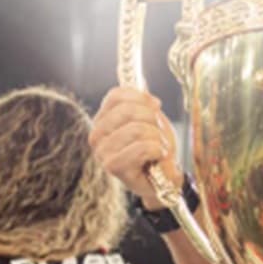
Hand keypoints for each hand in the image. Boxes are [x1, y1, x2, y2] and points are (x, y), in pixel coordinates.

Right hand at [88, 86, 182, 208]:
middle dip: (153, 120)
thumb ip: (144, 101)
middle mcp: (96, 135)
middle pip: (129, 110)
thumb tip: (143, 86)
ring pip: (138, 129)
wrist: (166, 178)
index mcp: (103, 119)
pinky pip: (142, 147)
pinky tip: (158, 157)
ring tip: (158, 147)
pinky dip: (158, 150)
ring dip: (158, 137)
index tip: (155, 108)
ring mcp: (102, 152)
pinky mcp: (113, 167)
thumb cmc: (156, 148)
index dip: (142, 98)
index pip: (117, 95)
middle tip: (158, 133)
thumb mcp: (152, 119)